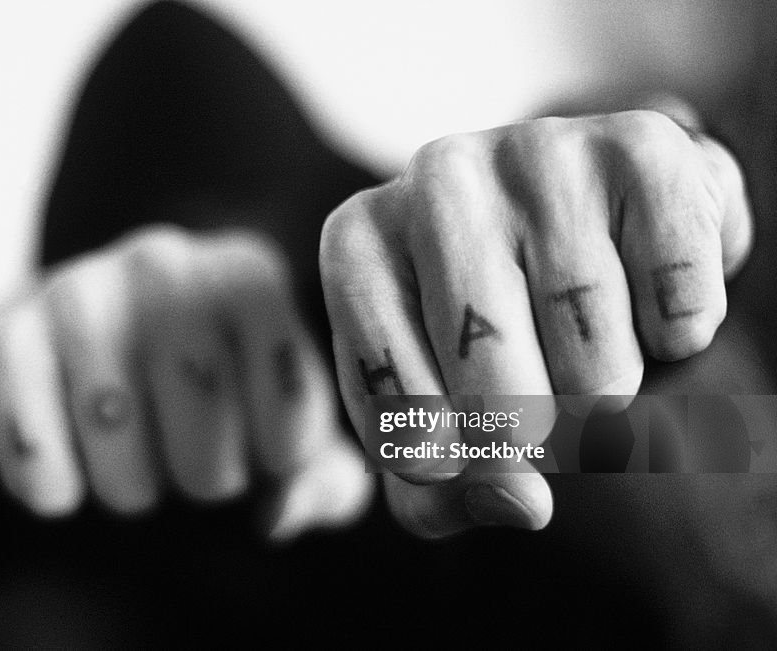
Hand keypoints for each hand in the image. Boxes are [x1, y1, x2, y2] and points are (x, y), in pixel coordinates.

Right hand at [0, 225, 371, 540]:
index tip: (260, 456)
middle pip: (201, 392)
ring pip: (109, 412)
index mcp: (246, 274)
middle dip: (205, 470)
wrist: (83, 365)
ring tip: (131, 476)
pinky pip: (23, 425)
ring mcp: (73, 286)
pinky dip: (47, 479)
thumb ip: (318, 480)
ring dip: (127, 480)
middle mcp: (162, 262)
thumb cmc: (205, 410)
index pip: (292, 394)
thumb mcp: (278, 437)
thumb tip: (279, 516)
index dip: (279, 456)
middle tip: (192, 474)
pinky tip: (62, 484)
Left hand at [320, 109, 752, 537]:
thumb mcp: (436, 418)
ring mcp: (535, 149)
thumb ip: (445, 492)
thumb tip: (522, 504)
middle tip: (540, 396)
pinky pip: (680, 310)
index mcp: (357, 244)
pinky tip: (647, 299)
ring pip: (598, 365)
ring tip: (589, 336)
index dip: (444, 458)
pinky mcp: (640, 147)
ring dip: (608, 389)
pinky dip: (678, 336)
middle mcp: (432, 179)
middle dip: (534, 433)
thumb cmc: (490, 338)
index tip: (461, 447)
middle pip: (498, 392)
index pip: (394, 409)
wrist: (590, 230)